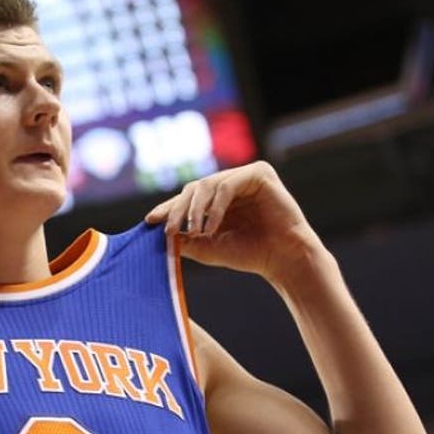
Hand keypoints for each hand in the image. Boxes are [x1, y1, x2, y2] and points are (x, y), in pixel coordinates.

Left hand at [144, 161, 323, 282]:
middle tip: (170, 230)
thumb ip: (185, 239)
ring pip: (207, 185)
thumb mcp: (209, 247)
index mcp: (219, 199)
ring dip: (195, 211)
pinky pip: (227, 185)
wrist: (283, 260)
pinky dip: (215, 207)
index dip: (168, 208)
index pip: (188, 198)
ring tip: (195, 232)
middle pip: (193, 188)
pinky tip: (211, 227)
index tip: (149, 221)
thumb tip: (160, 234)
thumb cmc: (250, 254)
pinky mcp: (260, 173)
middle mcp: (231, 184)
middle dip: (178, 210)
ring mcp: (245, 176)